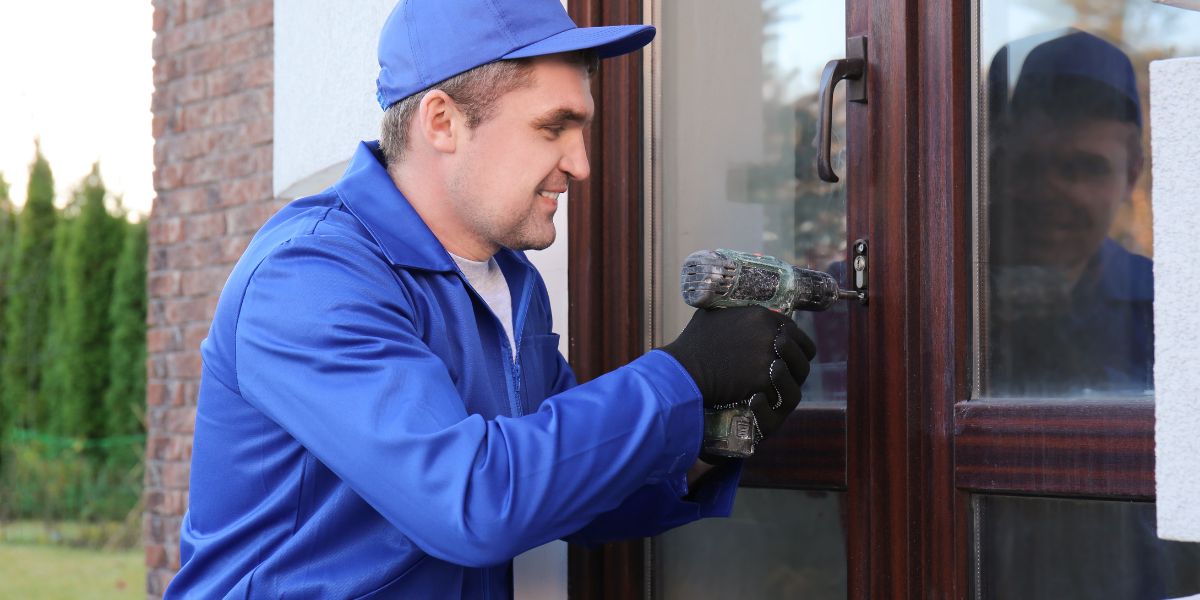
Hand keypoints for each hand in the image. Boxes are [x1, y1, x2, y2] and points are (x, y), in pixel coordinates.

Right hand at [661, 306, 815, 417]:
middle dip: (799, 358)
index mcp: (761, 315)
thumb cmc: (693, 344)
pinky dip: (776, 394)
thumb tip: (739, 311)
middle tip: (791, 368)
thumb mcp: (713, 315)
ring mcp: (769, 358)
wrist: (684, 372)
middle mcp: (770, 334)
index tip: (786, 348)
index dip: (792, 339)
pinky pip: (781, 389)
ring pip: (797, 371)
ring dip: (792, 377)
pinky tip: (770, 396)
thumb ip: (734, 312)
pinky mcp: (764, 380)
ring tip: (782, 384)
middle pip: (803, 348)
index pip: (792, 327)